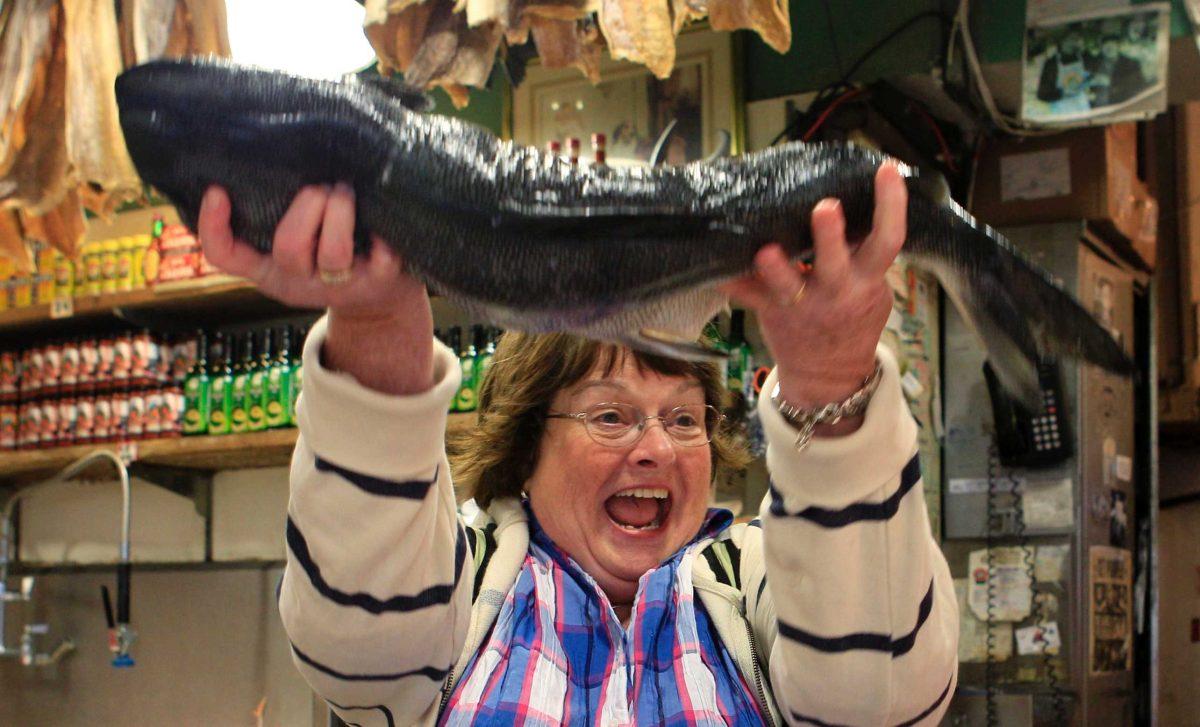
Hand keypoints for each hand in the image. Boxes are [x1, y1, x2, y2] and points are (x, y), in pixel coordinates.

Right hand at [198, 183, 434, 393]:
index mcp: (268, 269)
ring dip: (340, 212)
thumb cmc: (328, 252)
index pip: (225, 255)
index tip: (217, 190)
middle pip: (289, 248)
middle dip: (308, 205)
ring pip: (333, 255)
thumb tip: (262, 158)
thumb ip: (275, 213)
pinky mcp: (379, 283)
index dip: (213, 226)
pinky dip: (382, 236)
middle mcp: (299, 282)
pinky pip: (382, 259)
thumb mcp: (294, 242)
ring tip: (345, 191)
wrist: (378, 302)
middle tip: (322, 186)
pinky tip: (378, 217)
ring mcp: (340, 286)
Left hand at [719, 162, 905, 428]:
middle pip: (834, 263)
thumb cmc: (852, 317)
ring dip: (775, 268)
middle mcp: (835, 291)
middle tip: (825, 208)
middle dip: (830, 236)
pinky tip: (712, 269)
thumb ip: (862, 253)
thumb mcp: (871, 287)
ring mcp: (801, 303)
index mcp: (866, 280)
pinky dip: (731, 281)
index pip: (887, 239)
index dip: (891, 205)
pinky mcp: (771, 311)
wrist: (830, 372)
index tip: (886, 171)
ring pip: (786, 285)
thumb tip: (851, 198)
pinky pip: (747, 296)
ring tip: (764, 251)